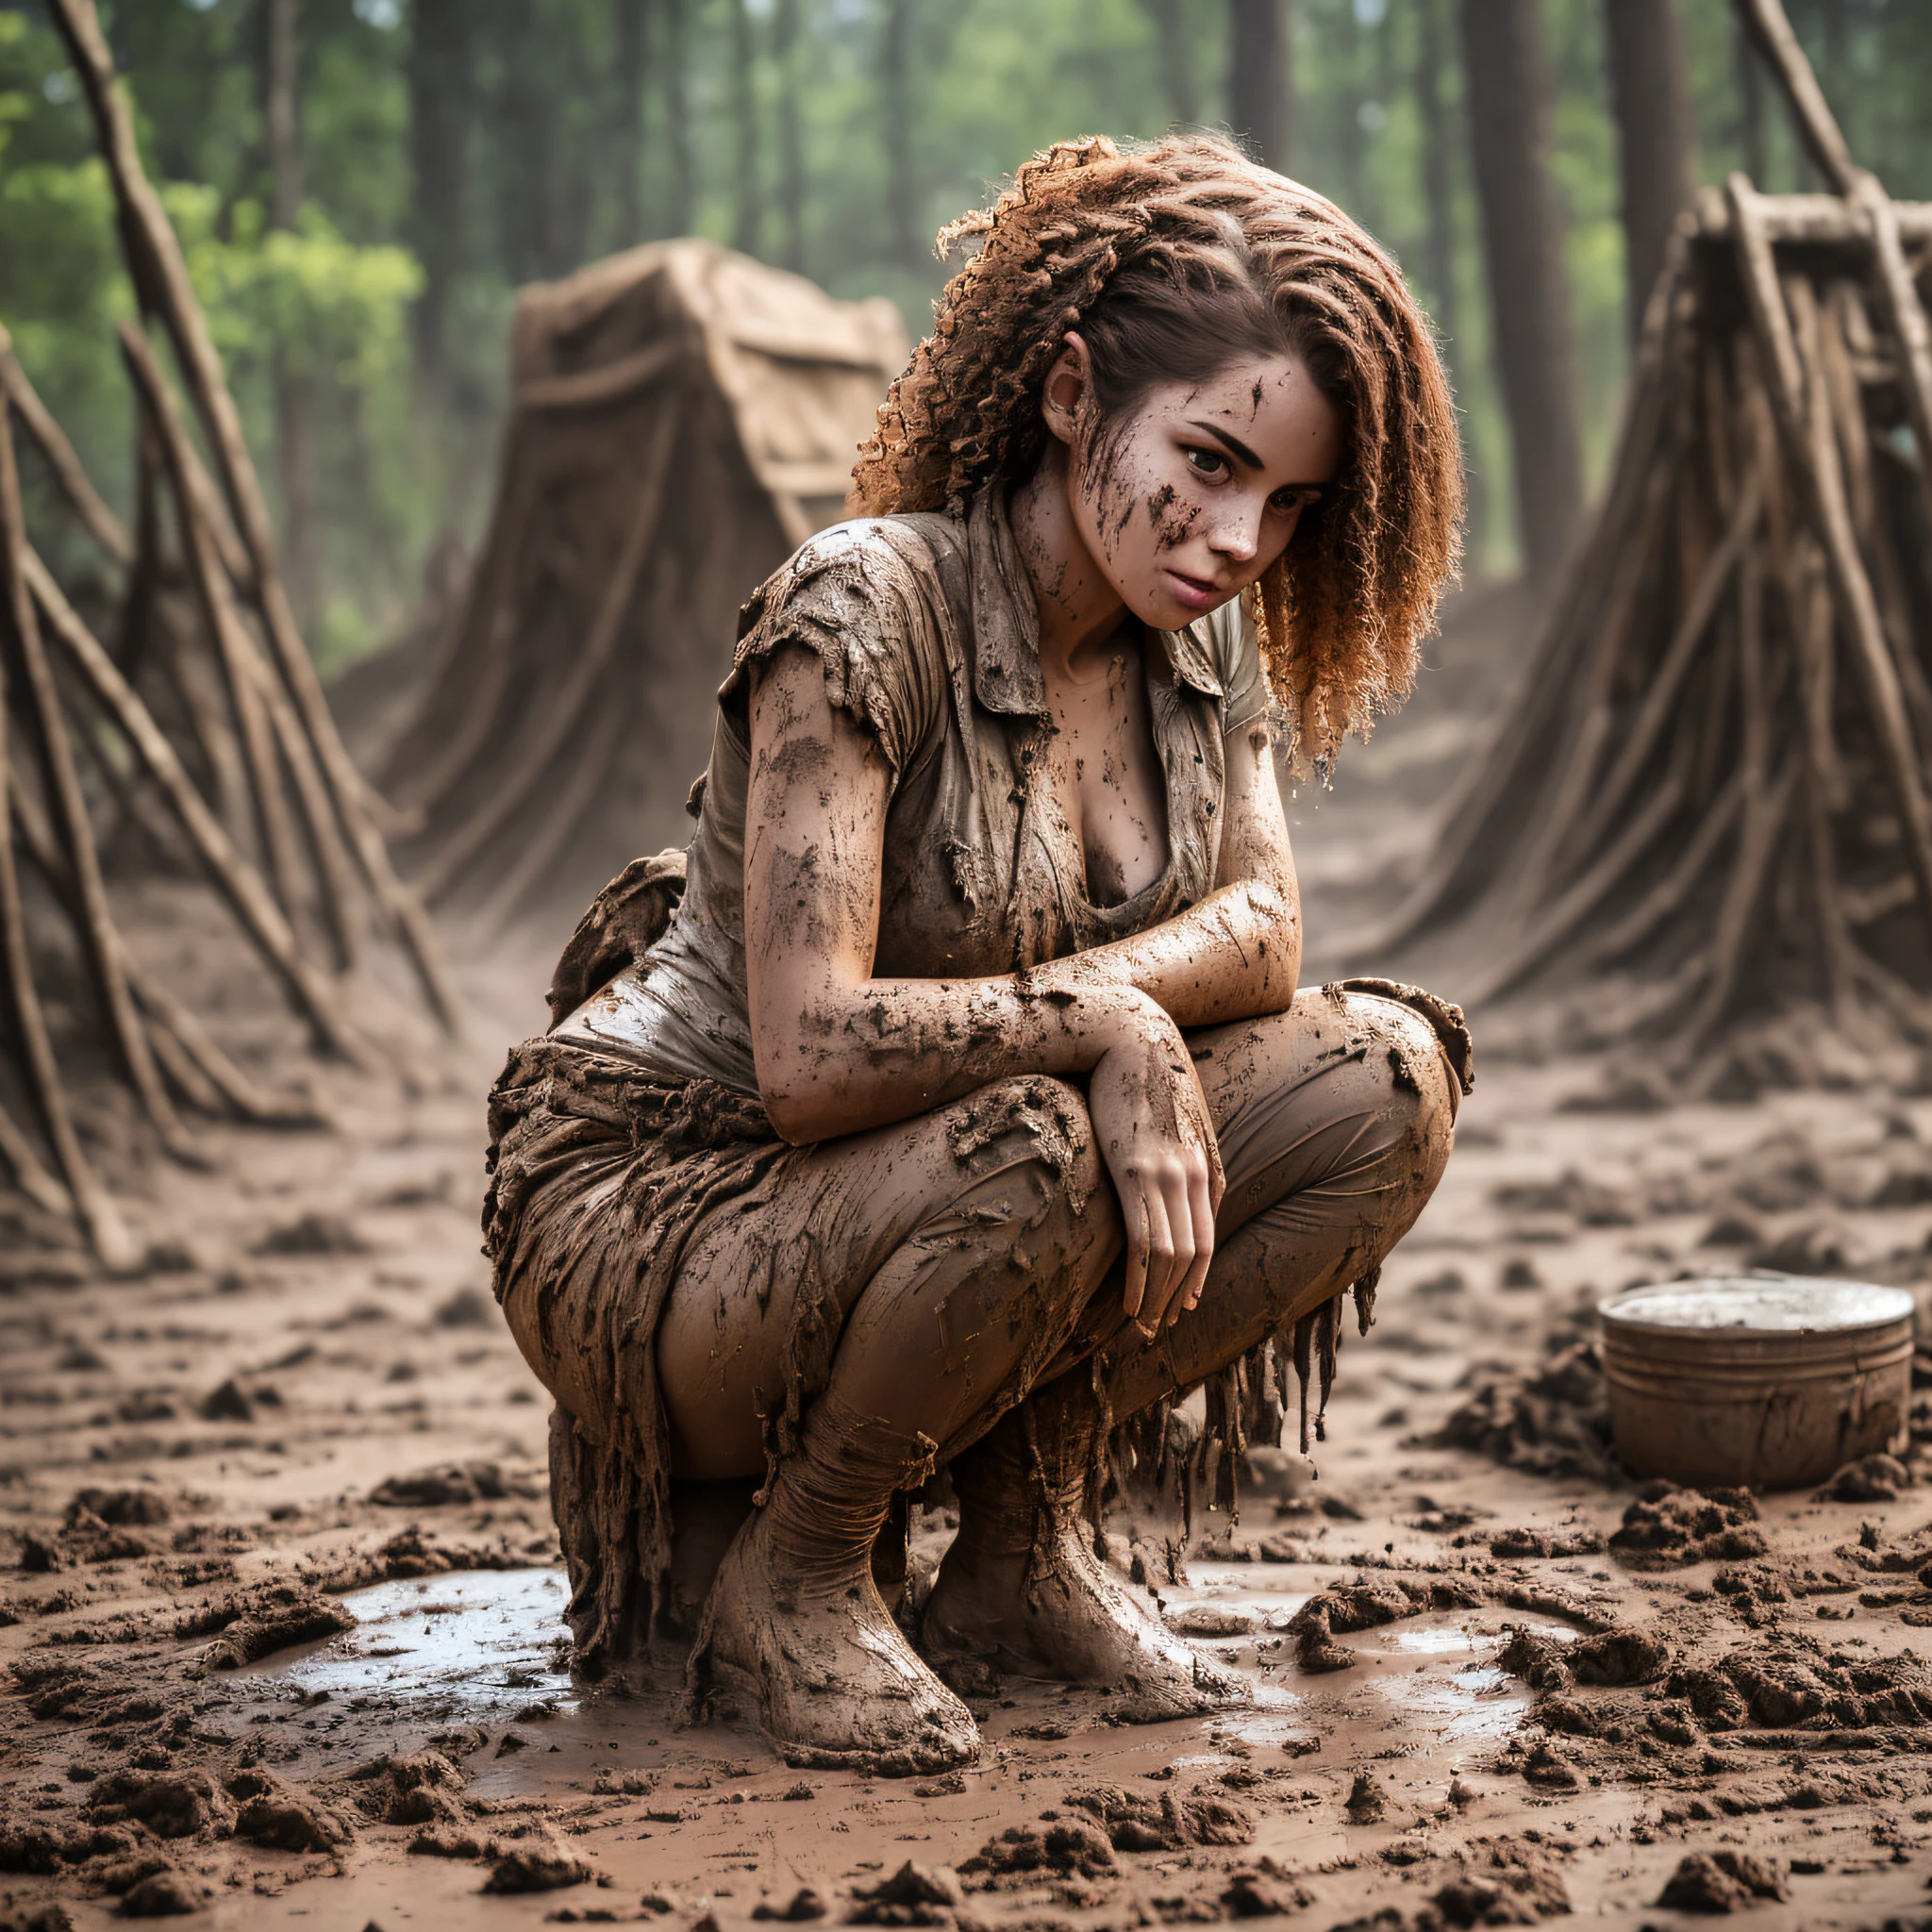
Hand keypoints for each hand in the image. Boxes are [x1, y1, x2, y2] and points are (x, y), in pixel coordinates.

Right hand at [1088, 1006, 1224, 1335]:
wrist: (1129, 1035)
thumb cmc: (1146, 1076)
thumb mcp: (1179, 1119)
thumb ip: (1186, 1158)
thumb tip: (1179, 1193)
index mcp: (1206, 1167)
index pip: (1208, 1242)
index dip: (1195, 1283)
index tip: (1178, 1309)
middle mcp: (1194, 1175)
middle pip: (1196, 1257)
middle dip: (1176, 1300)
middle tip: (1155, 1330)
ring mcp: (1166, 1174)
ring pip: (1173, 1257)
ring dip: (1156, 1300)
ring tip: (1139, 1324)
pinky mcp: (1135, 1169)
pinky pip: (1143, 1240)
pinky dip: (1138, 1280)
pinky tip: (1126, 1299)